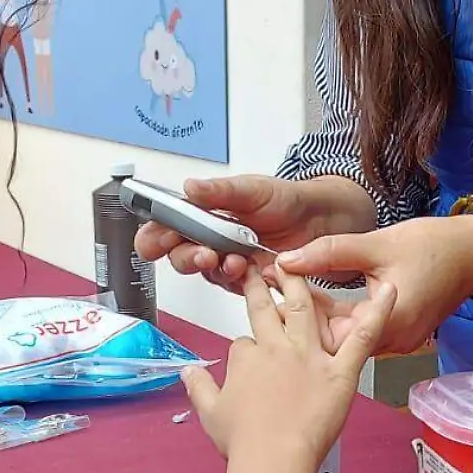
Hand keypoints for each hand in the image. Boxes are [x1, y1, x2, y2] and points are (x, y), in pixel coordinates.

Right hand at [133, 176, 338, 293]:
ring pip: (205, 273)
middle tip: (202, 253)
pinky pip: (232, 286)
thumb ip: (220, 191)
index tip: (160, 240)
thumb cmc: (283, 199)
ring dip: (215, 268)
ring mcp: (225, 260)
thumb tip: (190, 187)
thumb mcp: (251, 189)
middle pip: (178, 256)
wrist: (318, 219)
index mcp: (200, 214)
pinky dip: (237, 280)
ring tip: (232, 260)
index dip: (154, 238)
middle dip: (185, 257)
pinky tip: (247, 270)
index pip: (163, 228)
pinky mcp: (245, 279)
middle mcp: (208, 239)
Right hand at [182, 271, 394, 463]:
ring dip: (301, 285)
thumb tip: (187, 371)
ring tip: (297, 265)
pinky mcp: (340, 371)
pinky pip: (362, 337)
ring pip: (306, 310)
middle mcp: (277, 349)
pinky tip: (388, 290)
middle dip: (264, 285)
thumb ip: (199, 387)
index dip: (247, 347)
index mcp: (247, 358)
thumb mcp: (210, 412)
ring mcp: (310, 357)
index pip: (244, 341)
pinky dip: (377, 313)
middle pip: (269, 308)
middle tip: (263, 266)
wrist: (271, 459)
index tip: (249, 356)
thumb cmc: (243, 441)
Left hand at [274, 216, 472, 356]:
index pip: (329, 336)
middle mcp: (393, 342)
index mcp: (388, 324)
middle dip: (303, 316)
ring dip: (320, 317)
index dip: (297, 314)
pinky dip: (340, 317)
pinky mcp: (398, 334)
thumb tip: (287, 260)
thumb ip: (328, 253)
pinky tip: (318, 299)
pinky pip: (360, 333)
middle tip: (274, 290)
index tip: (273, 288)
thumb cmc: (433, 246)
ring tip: (288, 292)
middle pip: (334, 342)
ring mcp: (397, 341)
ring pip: (346, 338)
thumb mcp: (376, 244)